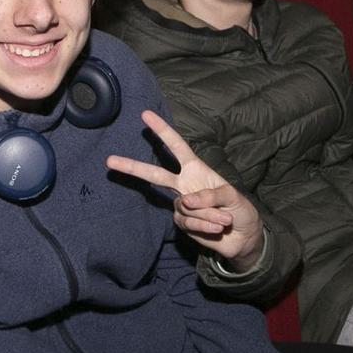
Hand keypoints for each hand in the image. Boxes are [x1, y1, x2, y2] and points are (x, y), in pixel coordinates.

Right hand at [105, 110, 263, 269]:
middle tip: (109, 160)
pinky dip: (205, 225)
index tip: (145, 115)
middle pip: (155, 174)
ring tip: (224, 219)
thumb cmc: (239, 209)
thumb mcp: (232, 196)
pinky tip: (217, 228)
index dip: (162, 131)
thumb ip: (211, 195)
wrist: (243, 237)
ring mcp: (182, 205)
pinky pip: (188, 222)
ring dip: (209, 214)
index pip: (177, 147)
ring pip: (186, 207)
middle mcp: (185, 185)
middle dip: (132, 167)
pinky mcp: (183, 223)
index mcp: (196, 169)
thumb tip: (187, 201)